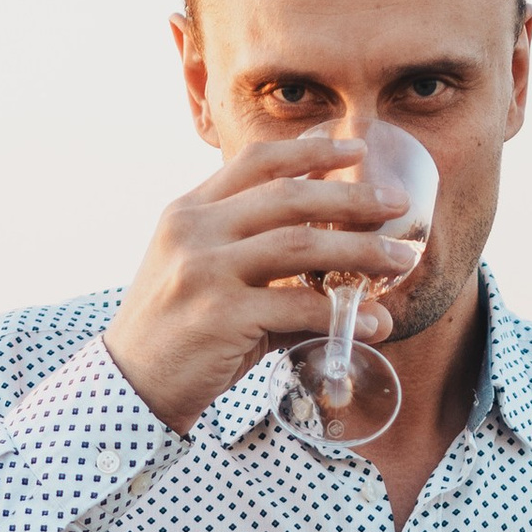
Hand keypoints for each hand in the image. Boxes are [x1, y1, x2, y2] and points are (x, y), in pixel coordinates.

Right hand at [104, 133, 427, 434]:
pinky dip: (342, 314)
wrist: (131, 384)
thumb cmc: (175, 331)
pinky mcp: (220, 316)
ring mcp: (204, 271)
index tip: (354, 148)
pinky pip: (297, 306)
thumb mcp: (203, 275)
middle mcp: (194, 231)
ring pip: (301, 246)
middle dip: (351, 198)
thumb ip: (258, 259)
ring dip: (361, 252)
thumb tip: (337, 262)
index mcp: (188, 211)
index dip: (310, 150)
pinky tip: (373, 322)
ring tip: (400, 260)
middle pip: (289, 197)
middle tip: (396, 206)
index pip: (256, 162)